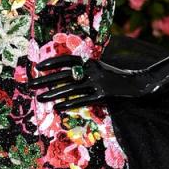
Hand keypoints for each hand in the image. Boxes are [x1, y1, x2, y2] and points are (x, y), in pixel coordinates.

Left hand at [34, 55, 156, 110]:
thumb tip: (68, 74)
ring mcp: (98, 83)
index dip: (52, 63)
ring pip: (70, 89)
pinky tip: (57, 108)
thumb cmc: (116, 79)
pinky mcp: (103, 95)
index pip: (67, 60)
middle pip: (64, 76)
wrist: (138, 85)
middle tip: (30, 85)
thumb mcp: (100, 70)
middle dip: (46, 80)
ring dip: (53, 94)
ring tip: (39, 98)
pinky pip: (82, 101)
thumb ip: (85, 70)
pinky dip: (68, 104)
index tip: (38, 68)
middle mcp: (92, 70)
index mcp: (91, 62)